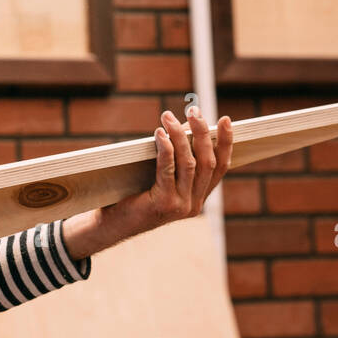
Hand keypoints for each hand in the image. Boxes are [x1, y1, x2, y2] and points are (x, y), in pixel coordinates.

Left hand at [62, 107, 233, 259]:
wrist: (111, 225)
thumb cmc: (133, 196)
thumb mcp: (160, 178)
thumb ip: (176, 160)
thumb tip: (183, 126)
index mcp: (198, 198)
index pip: (221, 167)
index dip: (225, 143)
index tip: (224, 120)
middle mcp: (194, 204)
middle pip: (207, 162)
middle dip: (202, 133)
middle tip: (193, 111)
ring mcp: (180, 206)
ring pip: (189, 163)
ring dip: (179, 136)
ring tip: (168, 117)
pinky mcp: (163, 203)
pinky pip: (168, 170)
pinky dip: (165, 149)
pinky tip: (160, 134)